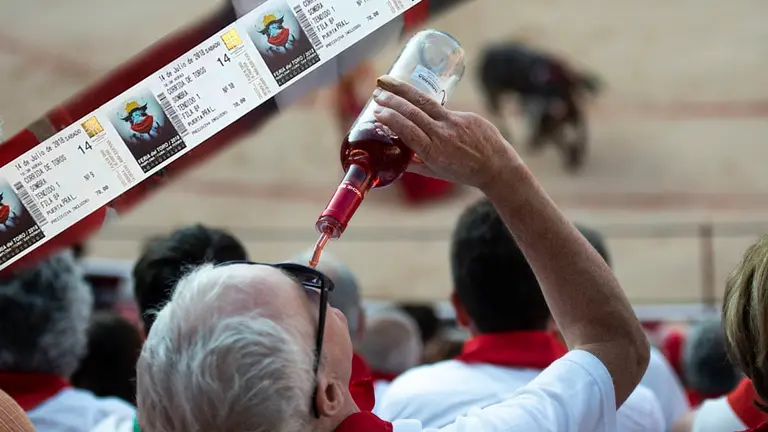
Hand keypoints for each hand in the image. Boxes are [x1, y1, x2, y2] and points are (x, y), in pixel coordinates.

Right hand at [371, 75, 523, 190]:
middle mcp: (443, 134)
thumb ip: (415, 165)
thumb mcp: (436, 172)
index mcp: (434, 152)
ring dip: (403, 90)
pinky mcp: (466, 114)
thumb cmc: (464, 172)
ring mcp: (456, 122)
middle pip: (412, 110)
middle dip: (391, 99)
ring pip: (425, 101)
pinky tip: (415, 101)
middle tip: (376, 94)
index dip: (390, 119)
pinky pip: (442, 108)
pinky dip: (426, 105)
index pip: (407, 130)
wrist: (497, 166)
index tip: (376, 113)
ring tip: (387, 82)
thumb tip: (395, 159)